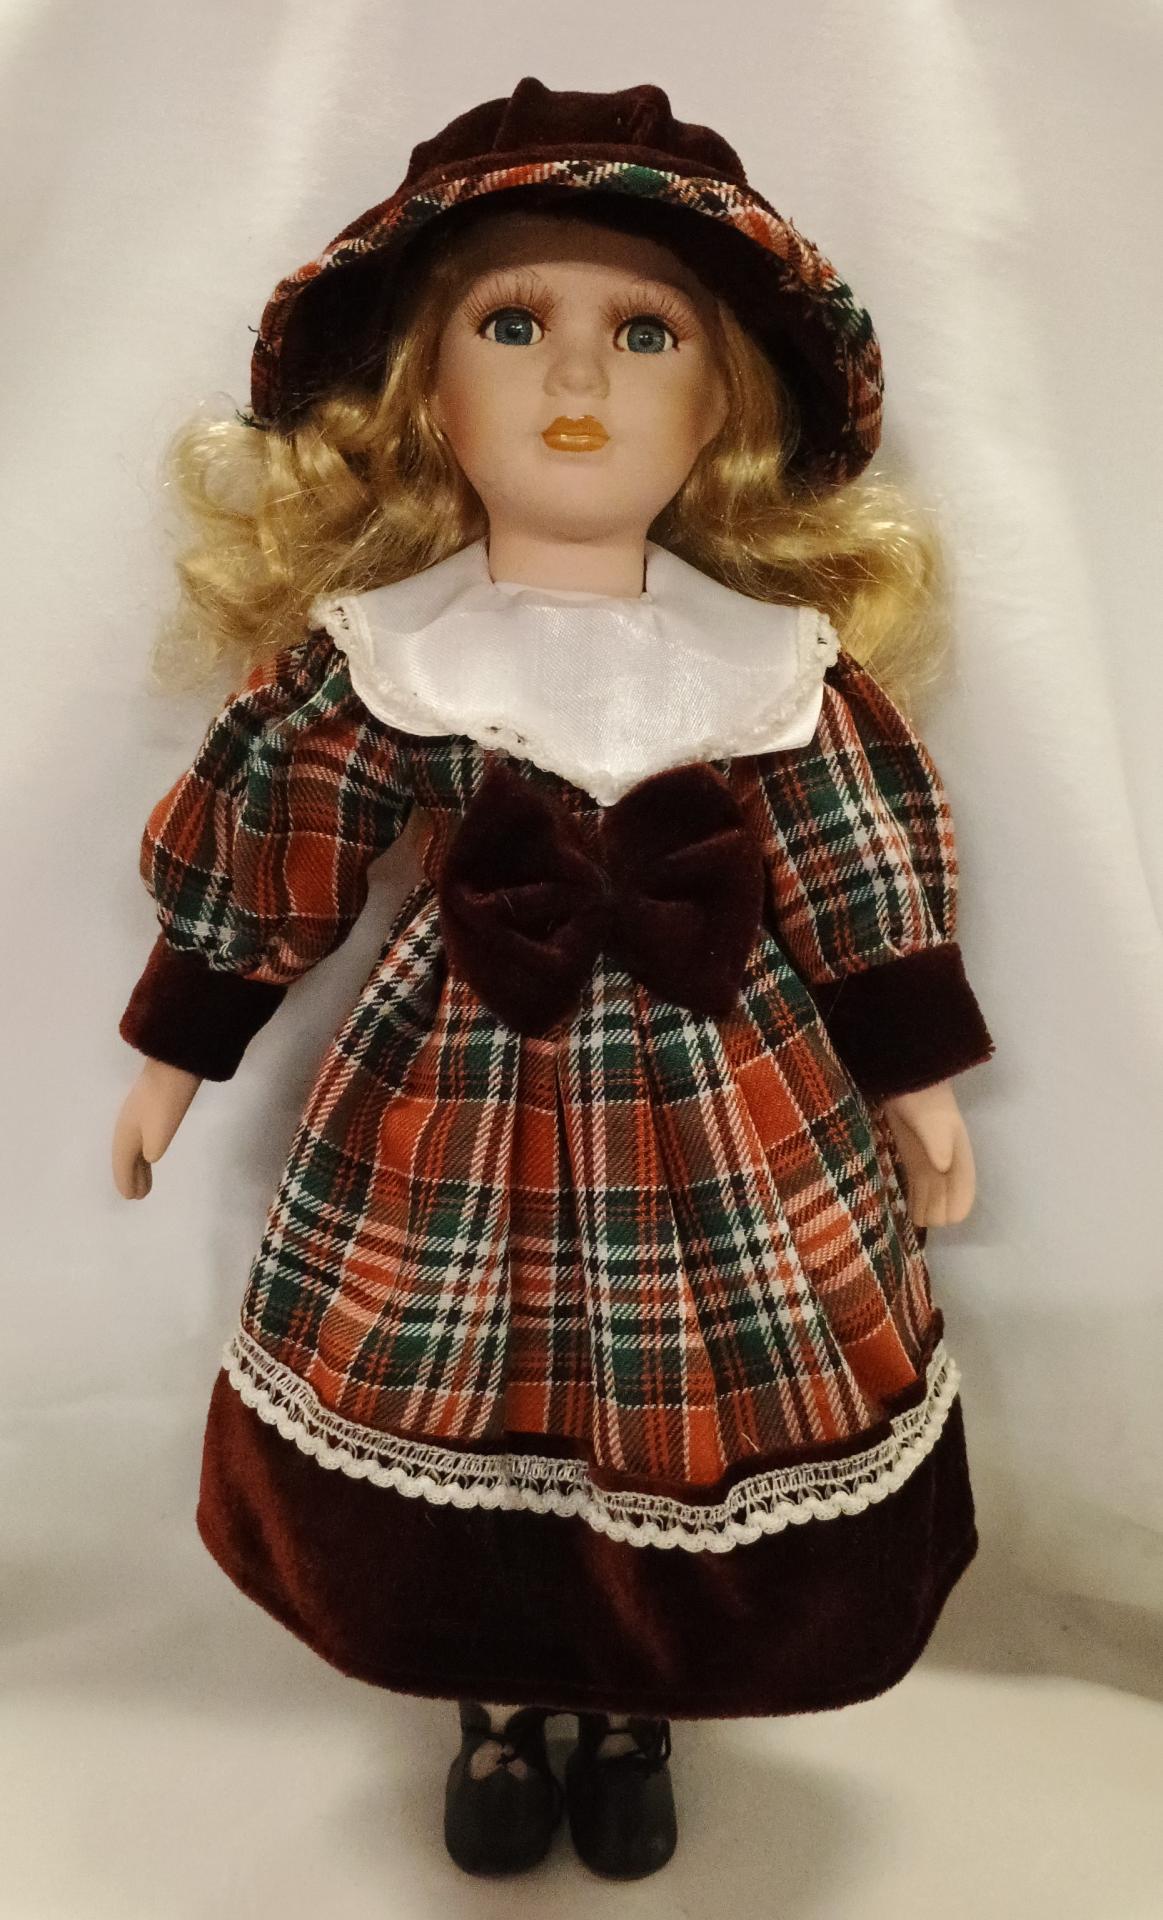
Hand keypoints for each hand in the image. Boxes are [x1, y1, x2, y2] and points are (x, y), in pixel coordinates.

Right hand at [112, 1058, 203, 1198]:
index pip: (123, 1163)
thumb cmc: (166, 1100)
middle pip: (127, 1156)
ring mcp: (139, 1114)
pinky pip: (142, 1138)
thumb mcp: (159, 1131)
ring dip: (139, 1166)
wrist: (175, 1064)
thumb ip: (153, 1148)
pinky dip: (144, 1152)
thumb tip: (150, 1156)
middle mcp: (128, 1124)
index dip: (126, 1180)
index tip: (131, 1197)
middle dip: (132, 1176)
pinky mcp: (151, 1107)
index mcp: (126, 1133)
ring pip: (135, 1147)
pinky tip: (151, 1152)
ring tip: (146, 1182)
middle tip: (140, 1195)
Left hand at [880, 1080, 975, 1228]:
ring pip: (932, 1192)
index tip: (951, 1219)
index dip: (959, 1202)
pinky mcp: (913, 1159)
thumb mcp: (932, 1120)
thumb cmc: (924, 1101)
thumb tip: (943, 1168)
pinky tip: (912, 1213)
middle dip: (940, 1209)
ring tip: (918, 1222)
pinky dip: (916, 1199)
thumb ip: (938, 1143)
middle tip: (927, 1222)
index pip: (964, 1184)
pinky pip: (918, 1186)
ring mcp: (929, 1161)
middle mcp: (947, 1161)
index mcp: (959, 1152)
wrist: (906, 1083)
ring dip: (928, 1208)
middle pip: (947, 1193)